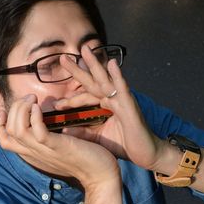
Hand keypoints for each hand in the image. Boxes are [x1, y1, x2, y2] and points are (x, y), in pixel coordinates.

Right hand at [0, 94, 119, 187]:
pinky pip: (38, 132)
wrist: (100, 174)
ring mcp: (44, 150)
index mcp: (32, 152)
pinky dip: (35, 117)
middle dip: (13, 108)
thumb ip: (46, 138)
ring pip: (17, 130)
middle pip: (8, 131)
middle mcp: (34, 152)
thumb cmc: (82, 157)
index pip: (3, 140)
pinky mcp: (57, 147)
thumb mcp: (57, 148)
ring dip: (22, 109)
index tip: (8, 110)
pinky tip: (40, 108)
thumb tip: (41, 122)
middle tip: (29, 98)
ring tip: (33, 99)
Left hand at [57, 46, 166, 171]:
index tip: (56, 104)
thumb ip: (84, 133)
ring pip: (106, 80)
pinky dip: (117, 76)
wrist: (146, 154)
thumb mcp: (99, 139)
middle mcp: (113, 99)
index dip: (71, 99)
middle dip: (78, 70)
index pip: (86, 98)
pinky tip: (111, 63)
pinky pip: (123, 88)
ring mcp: (122, 100)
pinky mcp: (131, 106)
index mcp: (106, 106)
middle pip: (92, 82)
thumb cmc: (125, 145)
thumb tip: (64, 131)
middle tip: (63, 57)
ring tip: (85, 50)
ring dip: (95, 64)